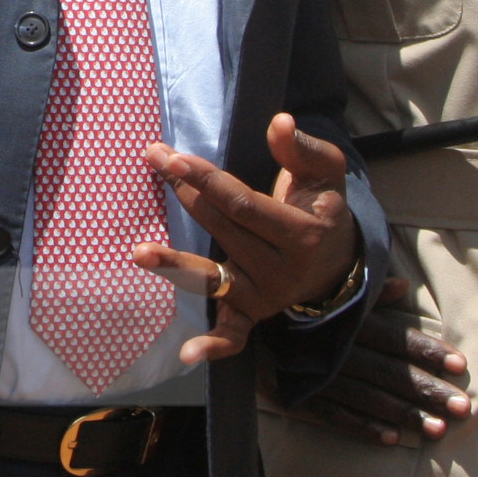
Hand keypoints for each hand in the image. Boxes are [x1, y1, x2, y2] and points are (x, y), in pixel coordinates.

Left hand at [130, 113, 361, 366]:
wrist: (337, 261)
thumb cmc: (321, 207)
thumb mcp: (324, 174)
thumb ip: (302, 149)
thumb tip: (279, 122)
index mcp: (301, 234)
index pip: (243, 205)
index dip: (206, 180)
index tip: (172, 158)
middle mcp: (282, 271)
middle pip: (223, 231)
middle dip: (185, 194)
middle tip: (153, 159)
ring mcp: (265, 296)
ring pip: (215, 279)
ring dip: (176, 266)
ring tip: (139, 252)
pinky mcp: (253, 315)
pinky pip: (233, 334)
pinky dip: (213, 346)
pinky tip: (187, 354)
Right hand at [289, 278, 471, 445]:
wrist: (236, 319)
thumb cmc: (293, 304)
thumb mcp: (327, 289)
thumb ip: (367, 293)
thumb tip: (403, 286)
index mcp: (345, 319)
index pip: (393, 336)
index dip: (426, 350)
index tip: (459, 364)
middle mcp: (334, 346)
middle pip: (388, 370)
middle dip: (426, 389)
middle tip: (463, 408)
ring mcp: (315, 373)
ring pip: (367, 396)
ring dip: (404, 413)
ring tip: (437, 430)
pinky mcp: (296, 394)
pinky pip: (333, 414)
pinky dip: (362, 427)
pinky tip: (392, 439)